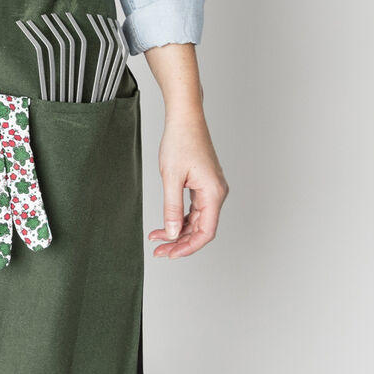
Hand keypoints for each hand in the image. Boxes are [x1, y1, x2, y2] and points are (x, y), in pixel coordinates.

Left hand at [149, 107, 227, 258]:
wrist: (185, 119)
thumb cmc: (180, 142)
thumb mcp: (172, 178)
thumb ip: (171, 208)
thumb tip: (172, 234)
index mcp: (213, 193)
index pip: (206, 232)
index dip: (188, 247)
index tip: (170, 254)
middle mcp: (216, 193)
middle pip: (201, 229)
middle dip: (179, 243)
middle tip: (159, 252)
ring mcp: (211, 190)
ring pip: (196, 222)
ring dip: (177, 232)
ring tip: (156, 239)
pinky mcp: (203, 186)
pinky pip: (193, 211)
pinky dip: (179, 220)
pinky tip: (163, 226)